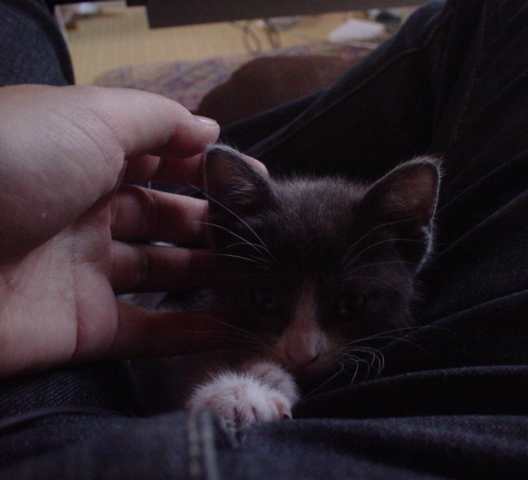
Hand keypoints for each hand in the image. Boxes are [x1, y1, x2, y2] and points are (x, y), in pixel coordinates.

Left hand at [0, 85, 261, 377]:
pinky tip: (232, 324)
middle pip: (166, 219)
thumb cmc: (15, 165)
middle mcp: (87, 213)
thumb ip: (158, 121)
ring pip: (162, 274)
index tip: (257, 182)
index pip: (161, 161)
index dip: (208, 169)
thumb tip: (210, 130)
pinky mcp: (81, 328)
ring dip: (209, 276)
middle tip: (266, 235)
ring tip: (259, 278)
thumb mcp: (91, 118)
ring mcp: (84, 272)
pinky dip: (189, 330)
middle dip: (215, 224)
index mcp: (86, 159)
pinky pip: (146, 330)